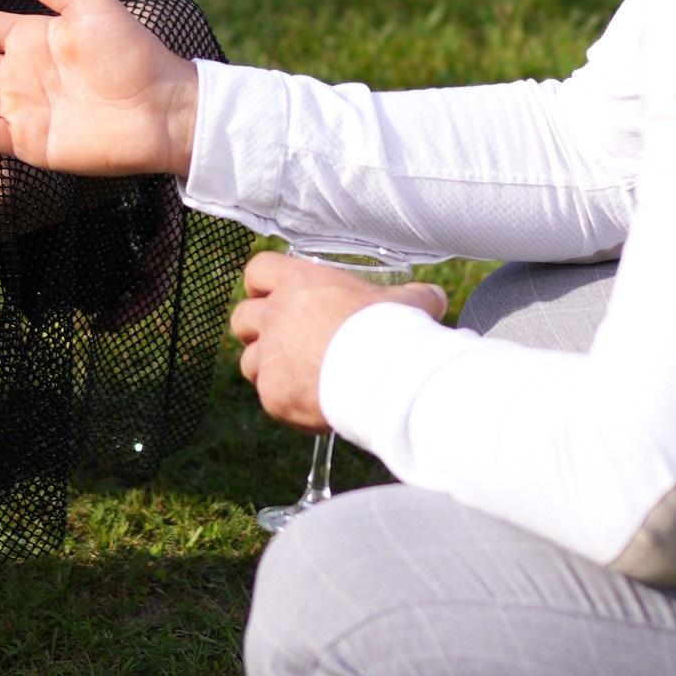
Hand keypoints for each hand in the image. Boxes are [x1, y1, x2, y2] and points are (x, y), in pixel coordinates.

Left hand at [233, 253, 447, 431]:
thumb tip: (435, 296)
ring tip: (298, 378)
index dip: (262, 284)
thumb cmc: (393, 330)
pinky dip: (286, 402)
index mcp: (300, 284)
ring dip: (267, 369)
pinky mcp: (273, 395)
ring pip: (248, 362)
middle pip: (240, 318)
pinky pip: (269, 398)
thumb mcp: (407, 302)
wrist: (385, 377)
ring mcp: (270, 358)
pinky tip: (313, 405)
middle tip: (280, 341)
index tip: (272, 294)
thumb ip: (415, 296)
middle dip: (255, 330)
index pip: (258, 270)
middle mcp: (276, 317)